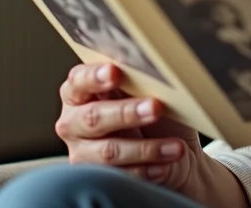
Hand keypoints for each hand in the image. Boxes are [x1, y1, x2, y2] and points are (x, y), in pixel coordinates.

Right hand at [57, 63, 215, 198]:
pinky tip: (166, 166)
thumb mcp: (148, 93)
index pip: (79, 80)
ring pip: (109, 151)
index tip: (115, 72)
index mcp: (80, 92)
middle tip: (156, 107)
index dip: (95, 76)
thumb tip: (153, 70)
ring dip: (146, 148)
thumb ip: (140, 81)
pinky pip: (122, 176)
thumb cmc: (154, 114)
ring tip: (175, 147)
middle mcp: (74, 122)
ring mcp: (83, 153)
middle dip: (126, 112)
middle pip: (93, 117)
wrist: (171, 155)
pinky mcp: (98, 179)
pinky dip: (148, 170)